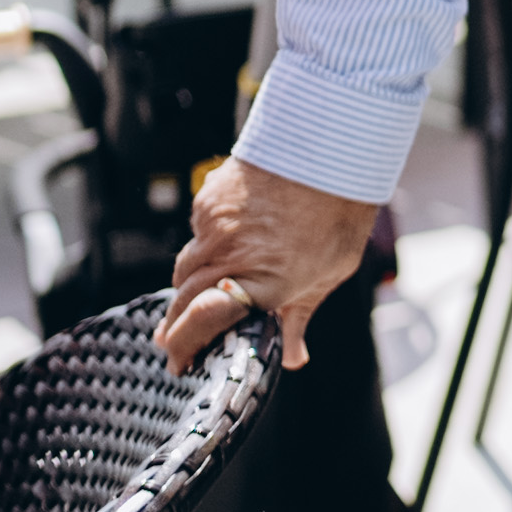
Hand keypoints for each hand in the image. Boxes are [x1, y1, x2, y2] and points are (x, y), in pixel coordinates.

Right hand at [165, 155, 373, 371]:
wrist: (332, 149)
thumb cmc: (340, 213)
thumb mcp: (330, 272)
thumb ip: (299, 315)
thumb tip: (293, 357)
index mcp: (266, 282)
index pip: (204, 321)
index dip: (185, 345)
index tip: (178, 362)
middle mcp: (231, 258)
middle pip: (184, 301)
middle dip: (176, 327)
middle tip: (172, 343)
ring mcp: (214, 229)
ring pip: (185, 268)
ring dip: (185, 289)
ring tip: (187, 304)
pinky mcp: (207, 203)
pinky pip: (196, 236)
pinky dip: (203, 249)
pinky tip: (218, 249)